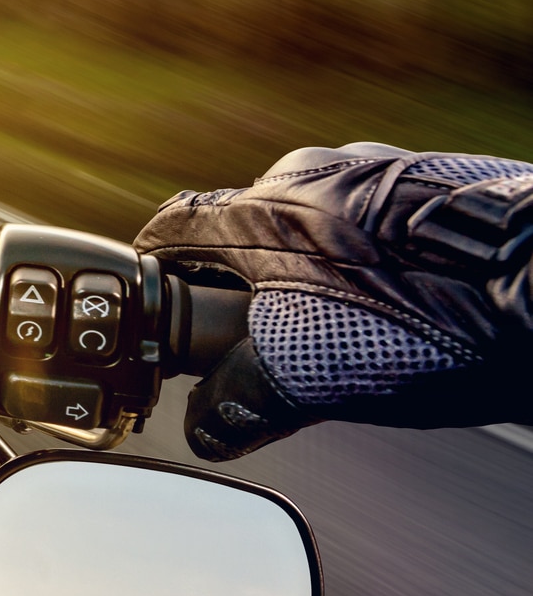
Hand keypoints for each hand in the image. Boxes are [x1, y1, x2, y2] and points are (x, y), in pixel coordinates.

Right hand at [134, 144, 532, 458]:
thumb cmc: (429, 320)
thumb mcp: (311, 378)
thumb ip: (239, 400)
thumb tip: (206, 425)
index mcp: (258, 209)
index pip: (170, 229)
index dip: (156, 278)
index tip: (157, 313)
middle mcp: (311, 173)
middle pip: (245, 232)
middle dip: (245, 288)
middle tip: (263, 347)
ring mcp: (381, 170)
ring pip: (317, 228)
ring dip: (314, 276)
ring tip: (348, 336)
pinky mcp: (439, 182)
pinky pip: (380, 225)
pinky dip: (374, 265)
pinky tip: (408, 312)